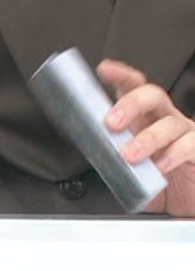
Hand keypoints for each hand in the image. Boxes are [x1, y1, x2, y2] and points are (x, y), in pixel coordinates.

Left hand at [99, 60, 194, 216]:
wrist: (184, 200)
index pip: (134, 88)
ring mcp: (185, 133)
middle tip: (111, 123)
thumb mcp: (127, 165)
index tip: (104, 70)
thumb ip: (110, 154)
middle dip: (131, 104)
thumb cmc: (157, 179)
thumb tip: (86, 148)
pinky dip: (171, 155)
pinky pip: (188, 145)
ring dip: (147, 138)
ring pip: (170, 123)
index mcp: (144, 118)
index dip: (121, 76)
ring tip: (129, 155)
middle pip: (153, 96)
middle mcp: (165, 119)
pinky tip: (158, 166)